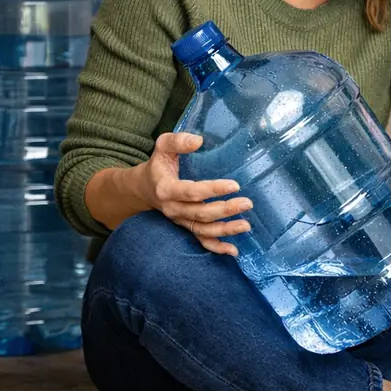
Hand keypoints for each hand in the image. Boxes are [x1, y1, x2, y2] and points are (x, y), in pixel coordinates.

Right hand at [136, 132, 251, 255]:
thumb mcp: (162, 147)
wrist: (143, 188)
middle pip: (201, 213)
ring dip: (225, 230)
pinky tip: (234, 251)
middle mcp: (173, 209)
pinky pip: (201, 241)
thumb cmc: (158, 164)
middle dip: (225, 210)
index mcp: (167, 189)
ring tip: (246, 225)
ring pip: (203, 230)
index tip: (234, 185)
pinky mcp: (186, 227)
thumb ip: (178, 141)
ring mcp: (180, 221)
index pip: (192, 192)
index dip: (213, 190)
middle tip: (247, 203)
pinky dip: (216, 248)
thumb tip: (199, 140)